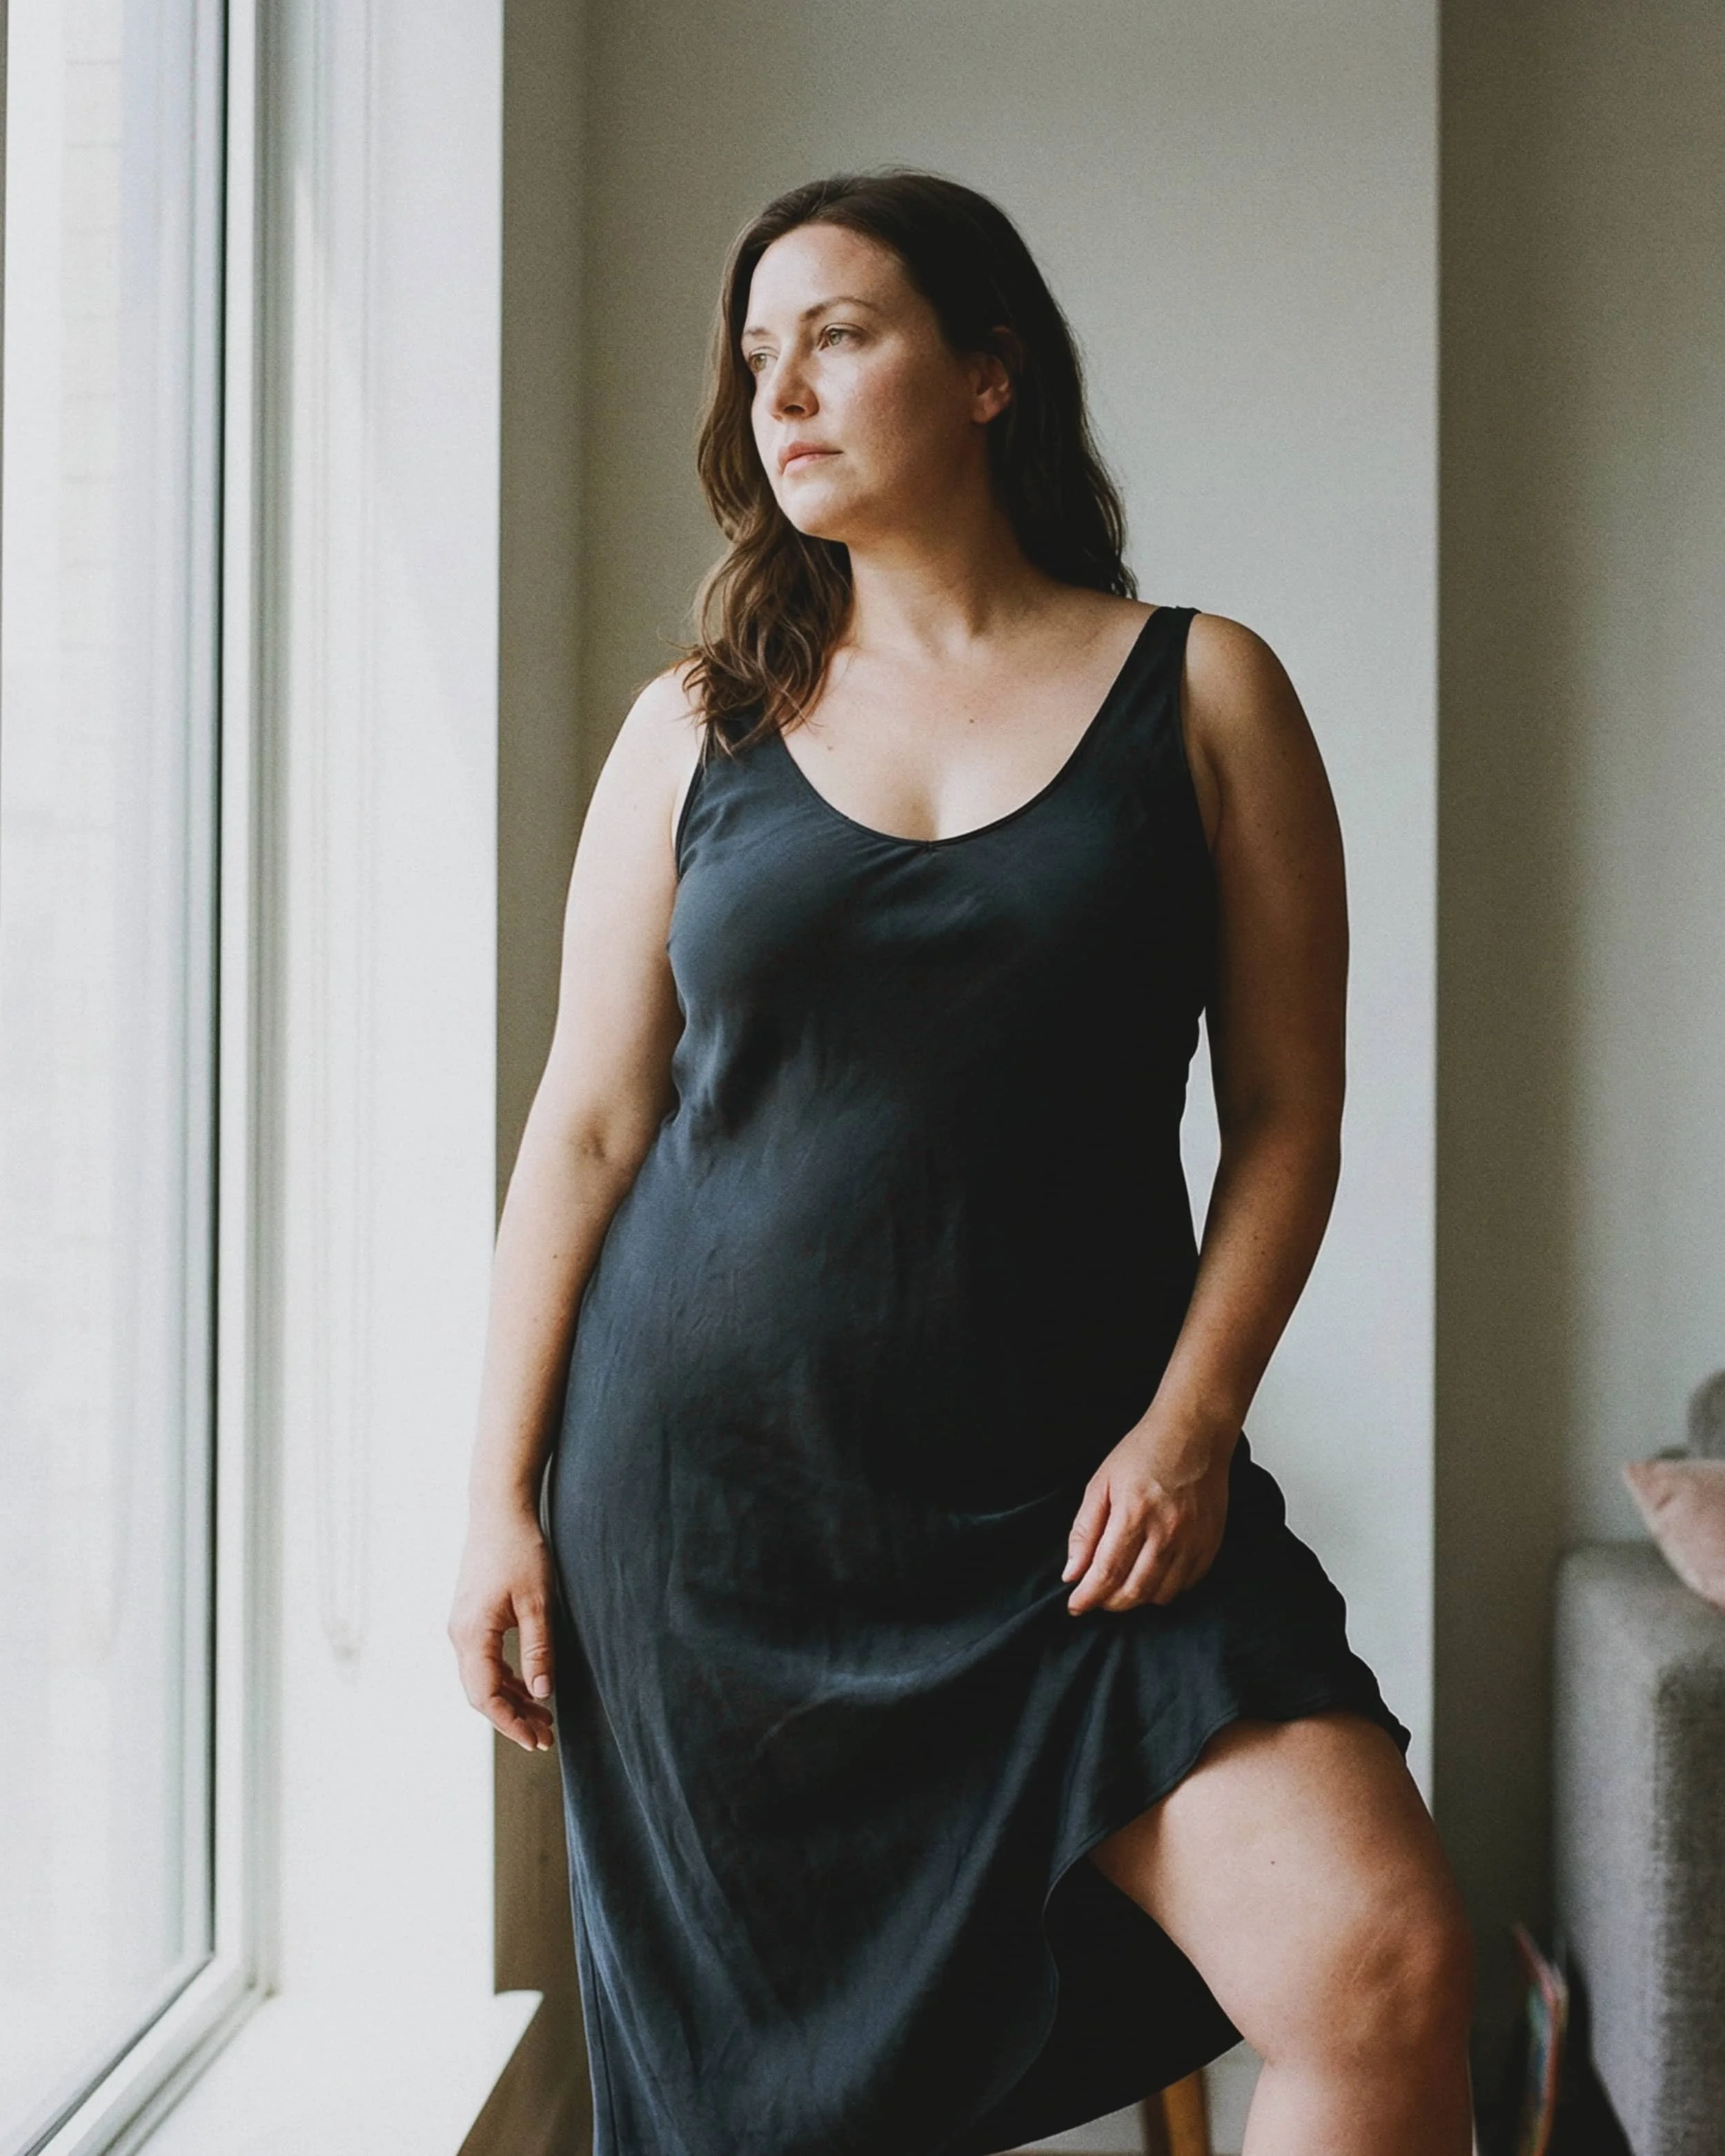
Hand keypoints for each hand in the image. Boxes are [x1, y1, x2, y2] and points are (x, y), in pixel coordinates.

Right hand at [448, 1503, 558, 1752]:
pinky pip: (485, 1662)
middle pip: (482, 1693)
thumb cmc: (520, 1552)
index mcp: (472, 1635)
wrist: (499, 1512)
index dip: (510, 1723)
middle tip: (546, 1737)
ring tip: (544, 1719)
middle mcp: (460, 1636)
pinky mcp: (472, 1619)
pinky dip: (507, 1679)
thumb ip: (539, 1650)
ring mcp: (463, 1628)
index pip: (485, 1696)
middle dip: (513, 1718)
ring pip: (483, 1679)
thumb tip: (542, 1695)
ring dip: (512, 1700)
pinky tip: (531, 1688)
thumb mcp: (538, 1602)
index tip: (536, 1740)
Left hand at [1062, 1415, 1234, 1614]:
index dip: (1088, 1597)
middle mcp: (1167, 1531)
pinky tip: (1150, 1576)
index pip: (1107, 1573)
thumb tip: (1072, 1573)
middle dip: (1109, 1603)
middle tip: (1095, 1598)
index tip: (1075, 1606)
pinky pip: (1187, 1584)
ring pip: (1161, 1594)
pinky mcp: (1211, 1543)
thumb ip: (1085, 1530)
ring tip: (1121, 1586)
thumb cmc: (1143, 1453)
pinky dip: (1165, 1589)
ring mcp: (1193, 1540)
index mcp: (1134, 1513)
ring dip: (1136, 1599)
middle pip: (1135, 1591)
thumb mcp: (1101, 1483)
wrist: (1194, 1433)